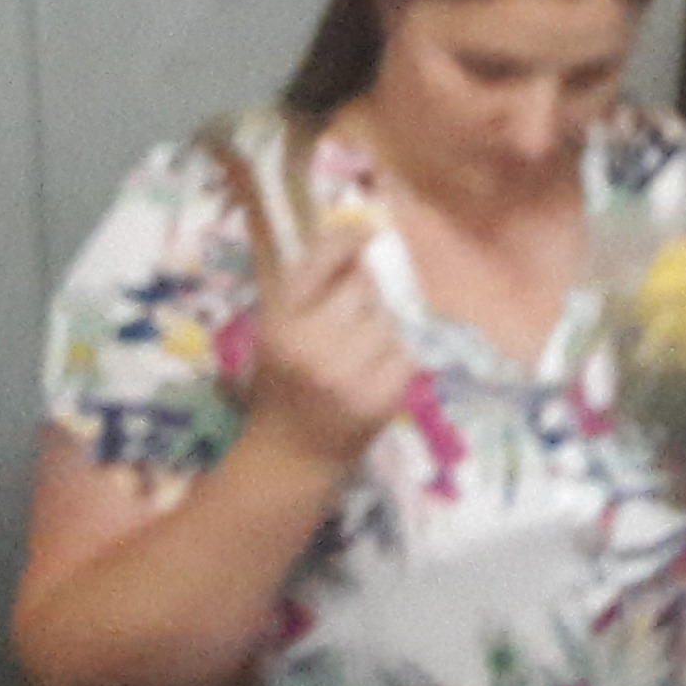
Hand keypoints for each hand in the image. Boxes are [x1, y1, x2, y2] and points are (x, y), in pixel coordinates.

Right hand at [245, 220, 416, 471]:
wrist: (290, 454)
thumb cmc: (284, 382)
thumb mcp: (277, 329)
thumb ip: (309, 286)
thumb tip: (359, 237)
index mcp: (278, 321)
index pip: (318, 260)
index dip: (347, 239)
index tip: (369, 230)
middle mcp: (309, 344)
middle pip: (363, 287)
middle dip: (369, 292)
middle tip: (359, 313)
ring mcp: (346, 374)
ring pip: (390, 319)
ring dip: (386, 324)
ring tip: (366, 345)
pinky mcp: (379, 398)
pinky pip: (407, 353)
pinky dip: (400, 355)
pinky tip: (380, 367)